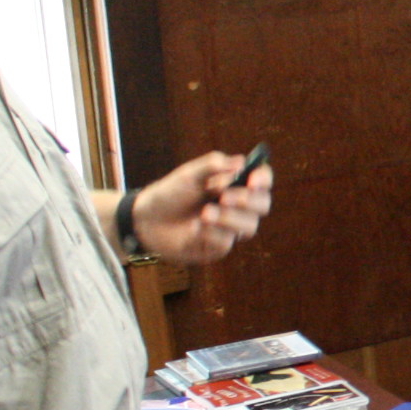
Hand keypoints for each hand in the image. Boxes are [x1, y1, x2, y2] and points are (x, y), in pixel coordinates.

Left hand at [131, 151, 273, 262]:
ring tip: (203, 214)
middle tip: (224, 197)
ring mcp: (230, 228)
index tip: (253, 180)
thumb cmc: (170, 194)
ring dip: (227, 218)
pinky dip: (209, 233)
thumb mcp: (189, 174)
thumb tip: (240, 162)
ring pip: (249, 227)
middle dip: (247, 201)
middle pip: (263, 205)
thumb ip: (212, 165)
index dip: (263, 179)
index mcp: (234, 185)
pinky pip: (226, 242)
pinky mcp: (219, 247)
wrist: (147, 220)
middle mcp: (238, 207)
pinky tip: (192, 229)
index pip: (261, 180)